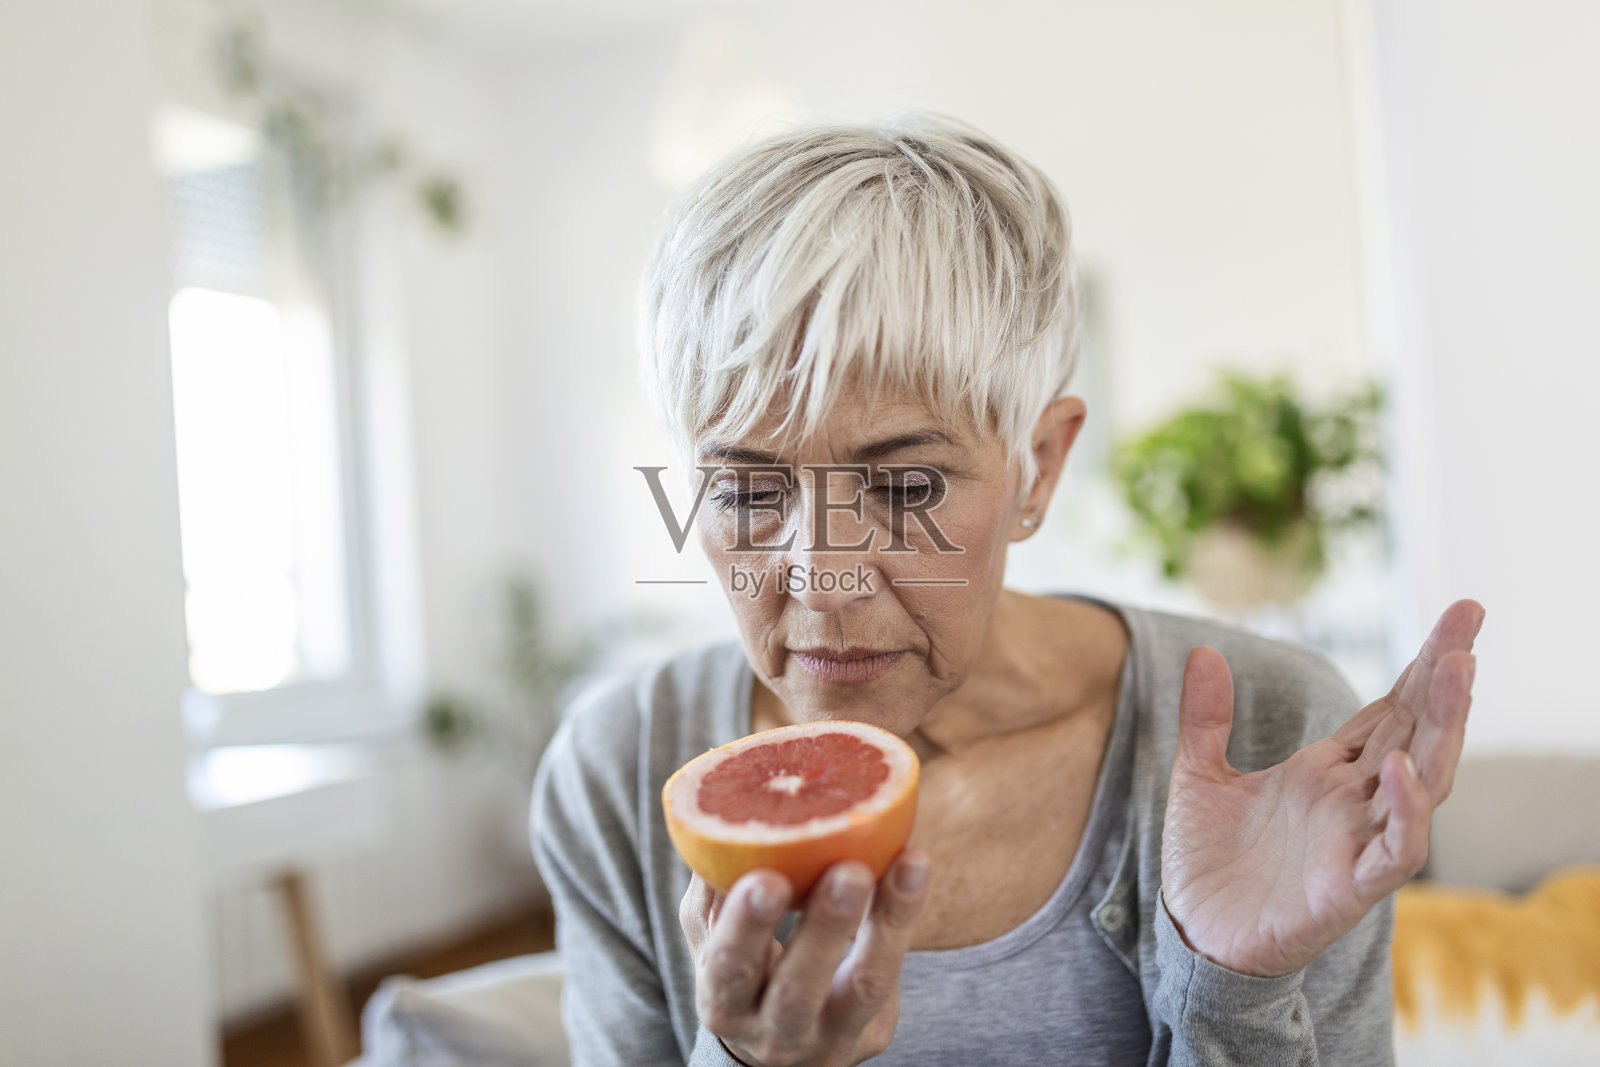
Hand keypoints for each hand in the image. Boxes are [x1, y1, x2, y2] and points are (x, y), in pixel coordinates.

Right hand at [679, 851, 930, 1066]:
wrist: (776, 1051)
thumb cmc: (743, 972)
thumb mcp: (713, 943)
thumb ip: (713, 892)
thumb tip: (716, 806)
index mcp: (724, 1002)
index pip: (730, 968)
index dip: (746, 928)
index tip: (766, 877)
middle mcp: (775, 1031)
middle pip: (798, 988)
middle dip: (824, 929)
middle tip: (848, 870)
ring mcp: (830, 1038)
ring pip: (863, 984)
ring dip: (885, 921)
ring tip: (908, 862)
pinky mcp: (873, 1032)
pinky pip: (892, 972)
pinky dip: (903, 916)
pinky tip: (914, 864)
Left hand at [1160, 598, 1484, 976]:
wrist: (1192, 936)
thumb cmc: (1207, 861)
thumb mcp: (1199, 775)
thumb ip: (1206, 717)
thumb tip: (1207, 650)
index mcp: (1326, 771)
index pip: (1389, 709)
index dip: (1421, 665)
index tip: (1458, 615)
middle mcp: (1352, 800)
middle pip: (1415, 730)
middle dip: (1445, 677)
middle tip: (1470, 619)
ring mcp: (1356, 842)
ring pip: (1423, 781)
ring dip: (1443, 729)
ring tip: (1457, 670)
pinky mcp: (1349, 889)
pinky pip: (1395, 851)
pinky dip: (1406, 812)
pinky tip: (1401, 768)